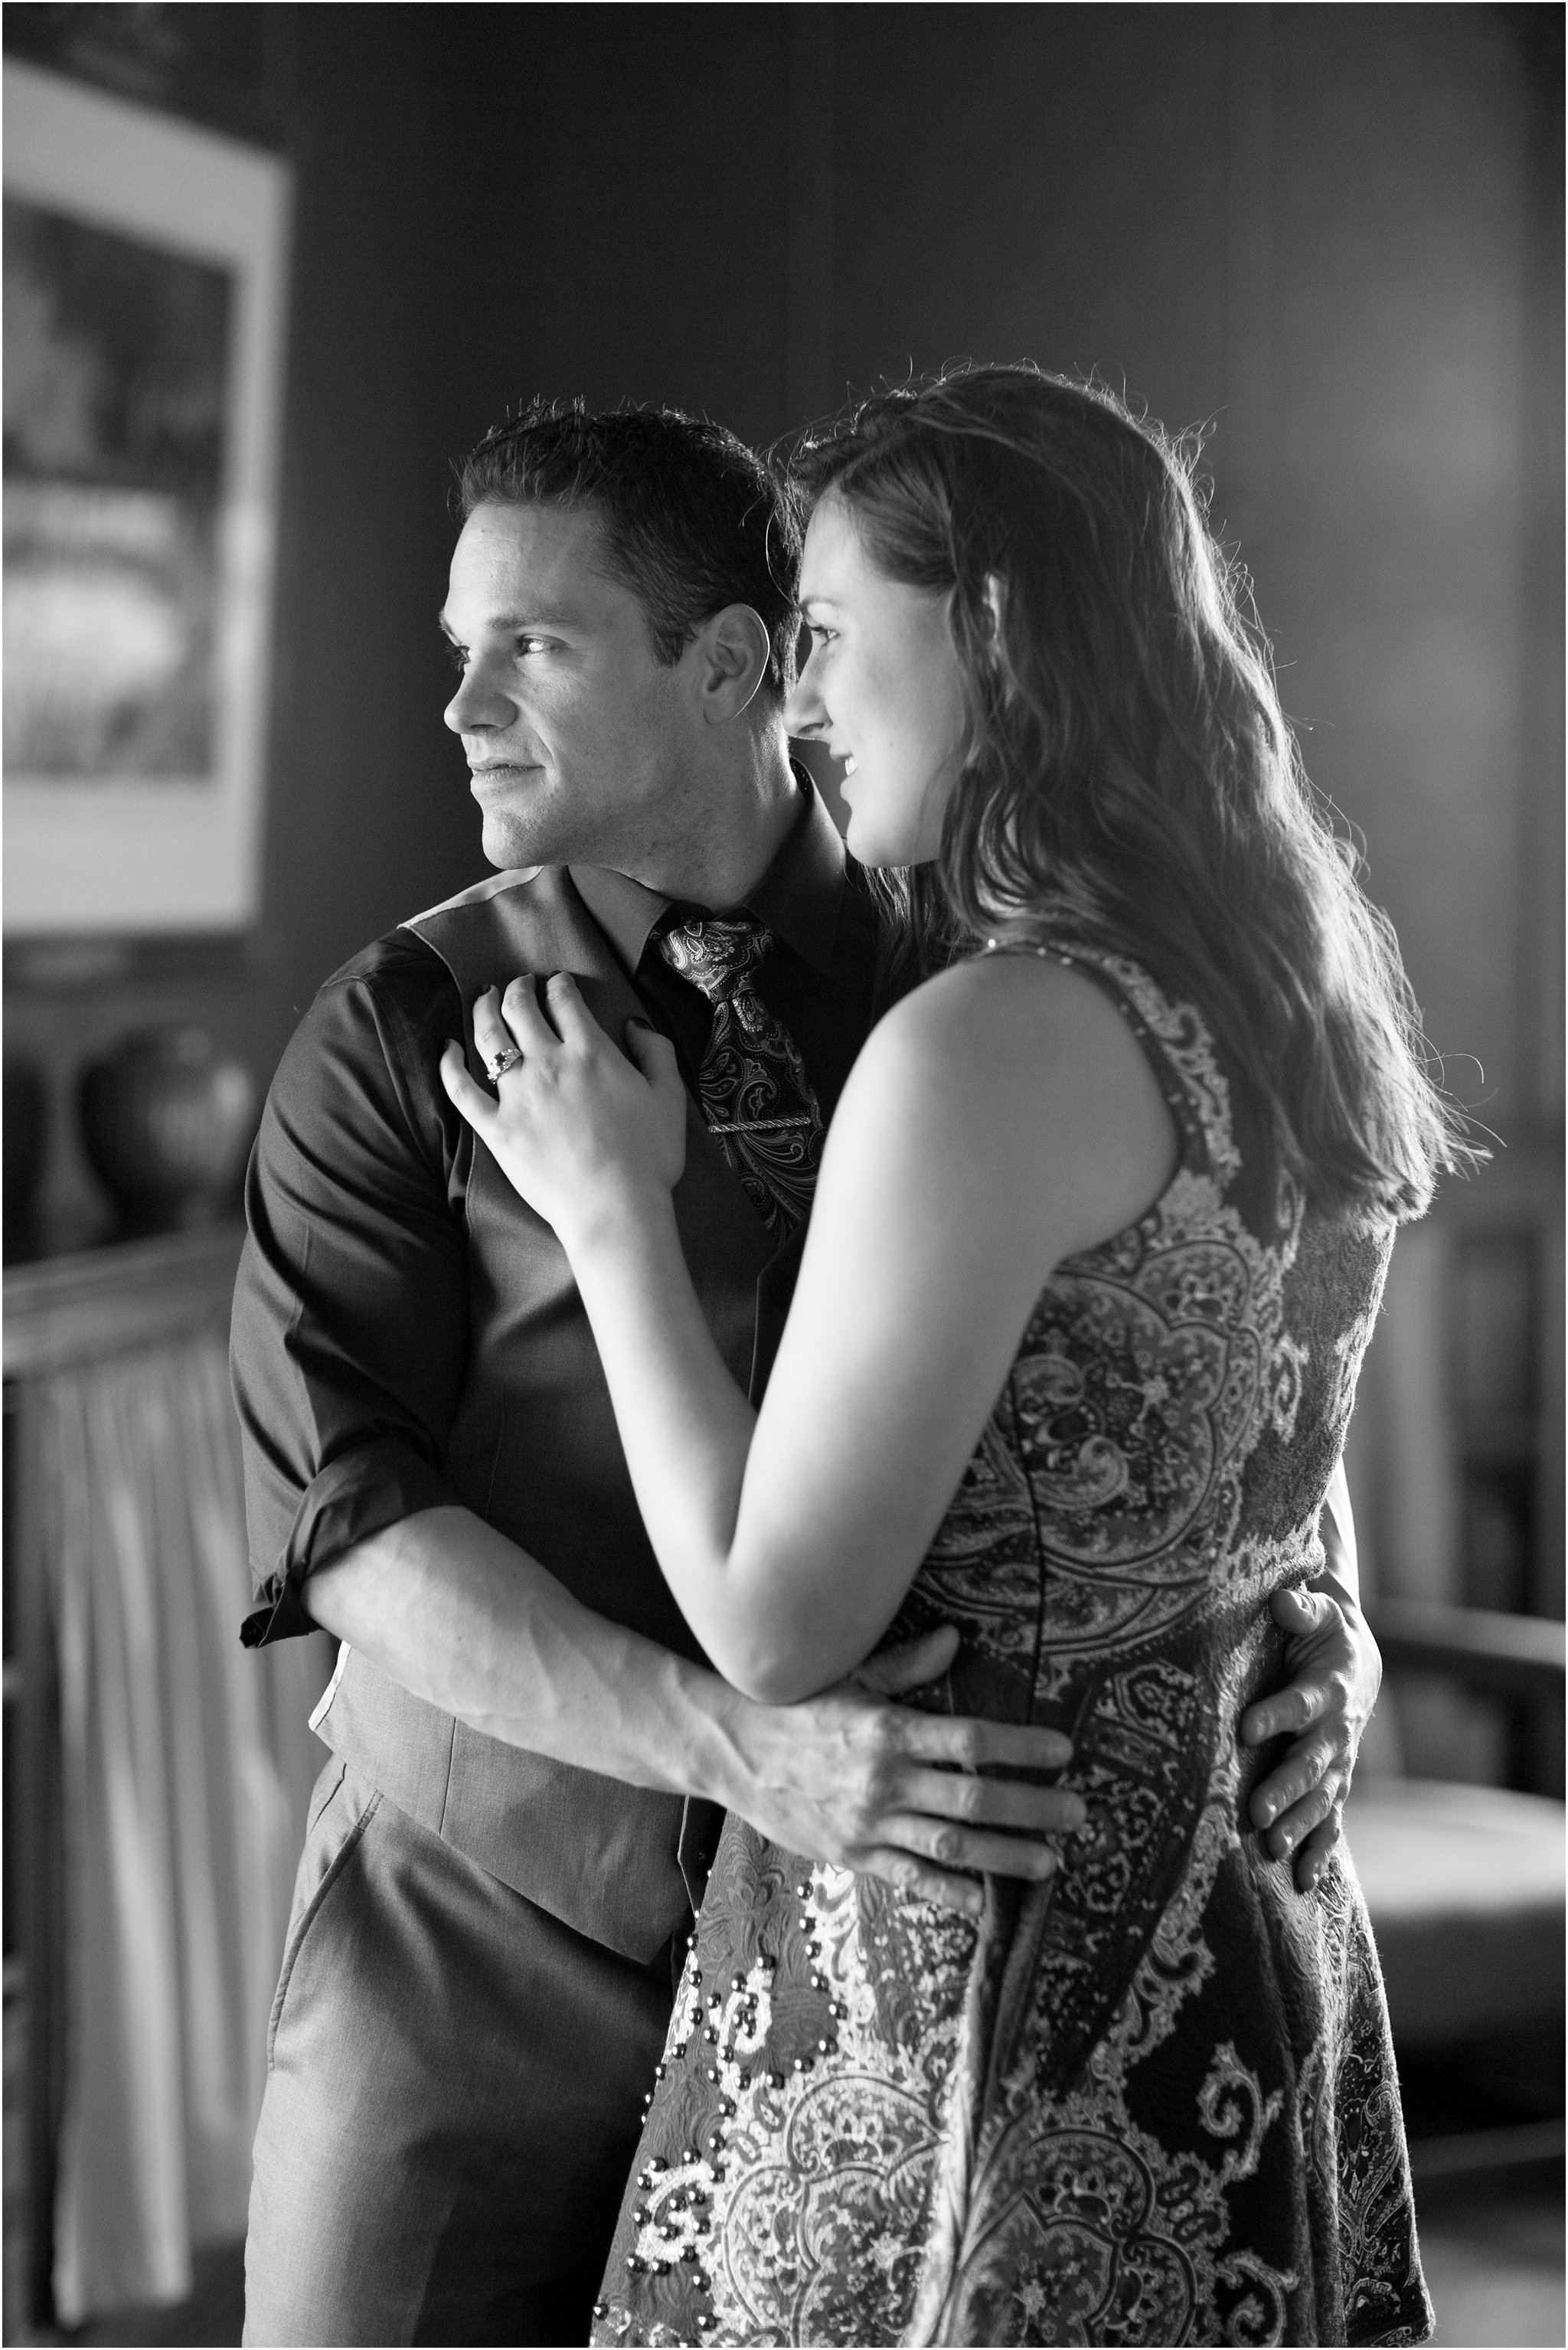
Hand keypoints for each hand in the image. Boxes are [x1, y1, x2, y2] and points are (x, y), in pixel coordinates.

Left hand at [439, 974, 686, 1241]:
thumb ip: (656, 1052)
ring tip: (483, 998)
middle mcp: (548, 1063)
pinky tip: (446, 1049)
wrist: (615, 1208)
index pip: (565, 1001)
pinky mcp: (496, 1127)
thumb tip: (633, 1024)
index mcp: (591, 1052)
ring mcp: (517, 1095)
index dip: (559, 985)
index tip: (557, 984)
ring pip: (488, 1037)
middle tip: (519, 985)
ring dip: (483, 1010)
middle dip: (518, 989)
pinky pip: (461, 1089)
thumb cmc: (649, 1157)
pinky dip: (449, 1065)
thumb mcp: (670, 1097)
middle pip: (520, 1009)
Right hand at [722, 1625, 1086, 1915]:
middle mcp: (885, 1779)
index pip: (970, 1739)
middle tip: (1079, 1813)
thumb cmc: (797, 1708)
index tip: (1064, 1751)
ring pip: (952, 1845)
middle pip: (974, 1797)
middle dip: (1033, 1807)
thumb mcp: (849, 1676)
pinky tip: (984, 1901)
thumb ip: (906, 1665)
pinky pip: (910, 1878)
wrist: (733, 1752)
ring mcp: (870, 1823)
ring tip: (1050, 1862)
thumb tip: (954, 1639)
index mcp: (888, 1728)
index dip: (1022, 1747)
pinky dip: (949, 1893)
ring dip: (1006, 1855)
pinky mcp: (853, 1855)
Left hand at [1241, 1585, 1381, 1891]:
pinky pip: (1330, 1821)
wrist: (1359, 1661)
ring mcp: (1339, 1762)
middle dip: (1285, 1789)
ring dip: (1298, 1825)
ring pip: (1321, 1800)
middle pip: (1310, 1764)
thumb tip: (1284, 1601)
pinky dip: (1319, 1850)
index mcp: (1329, 1687)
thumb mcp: (1317, 1611)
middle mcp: (1337, 1731)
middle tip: (1256, 1813)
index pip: (1300, 1704)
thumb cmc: (1324, 1631)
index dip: (1275, 1715)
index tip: (1245, 1727)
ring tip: (1272, 1850)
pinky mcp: (1336, 1782)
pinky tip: (1302, 1879)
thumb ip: (1301, 1608)